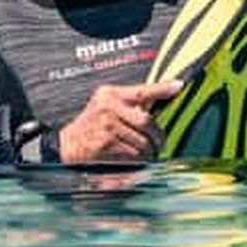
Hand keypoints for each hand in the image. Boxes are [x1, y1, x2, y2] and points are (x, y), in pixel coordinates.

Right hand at [59, 80, 182, 164]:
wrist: (67, 144)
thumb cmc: (92, 125)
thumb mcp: (106, 105)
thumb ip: (129, 103)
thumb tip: (160, 101)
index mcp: (110, 94)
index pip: (142, 91)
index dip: (162, 89)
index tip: (179, 85)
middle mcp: (108, 107)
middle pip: (147, 121)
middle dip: (157, 136)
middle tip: (159, 143)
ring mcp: (106, 126)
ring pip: (143, 141)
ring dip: (147, 151)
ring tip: (142, 152)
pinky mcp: (105, 145)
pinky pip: (134, 155)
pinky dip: (137, 160)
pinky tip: (131, 159)